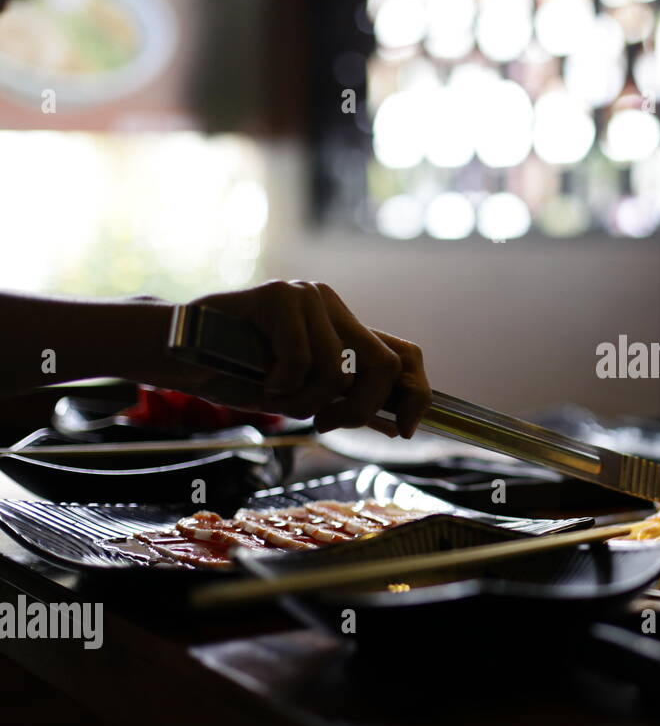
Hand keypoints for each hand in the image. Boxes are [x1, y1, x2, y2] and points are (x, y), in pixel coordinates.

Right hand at [153, 281, 430, 437]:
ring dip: (306, 400)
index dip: (417, 394)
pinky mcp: (279, 296)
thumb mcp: (302, 396)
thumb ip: (346, 401)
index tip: (407, 430)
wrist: (177, 355)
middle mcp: (333, 307)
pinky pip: (301, 360)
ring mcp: (308, 297)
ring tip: (274, 391)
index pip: (405, 355)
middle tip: (325, 422)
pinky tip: (257, 375)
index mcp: (344, 328)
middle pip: (385, 365)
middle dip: (361, 409)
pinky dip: (280, 384)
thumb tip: (399, 425)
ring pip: (340, 370)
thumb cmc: (236, 375)